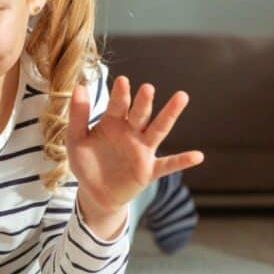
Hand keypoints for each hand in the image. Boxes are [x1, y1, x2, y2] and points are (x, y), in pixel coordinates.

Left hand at [67, 76, 203, 217]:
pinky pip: (167, 165)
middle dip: (144, 102)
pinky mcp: (149, 170)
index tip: (122, 80)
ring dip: (169, 115)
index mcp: (113, 123)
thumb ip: (78, 115)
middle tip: (148, 88)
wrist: (95, 193)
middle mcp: (131, 133)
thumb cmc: (86, 163)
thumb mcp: (76, 140)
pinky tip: (197, 156)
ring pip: (158, 130)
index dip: (120, 94)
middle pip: (140, 114)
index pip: (118, 106)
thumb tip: (79, 86)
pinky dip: (182, 161)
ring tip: (181, 97)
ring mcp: (142, 150)